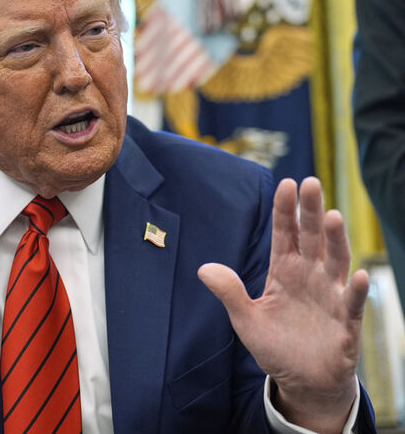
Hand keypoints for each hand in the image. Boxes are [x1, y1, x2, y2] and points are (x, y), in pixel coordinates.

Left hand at [198, 177, 367, 432]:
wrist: (302, 381)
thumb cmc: (275, 346)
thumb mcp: (245, 319)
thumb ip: (229, 293)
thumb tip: (203, 268)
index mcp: (284, 271)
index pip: (284, 234)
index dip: (284, 210)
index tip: (284, 183)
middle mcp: (310, 276)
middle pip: (311, 238)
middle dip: (310, 211)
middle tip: (309, 182)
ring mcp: (330, 296)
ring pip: (335, 261)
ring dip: (335, 240)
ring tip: (332, 216)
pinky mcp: (346, 322)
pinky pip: (353, 303)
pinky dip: (357, 290)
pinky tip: (361, 276)